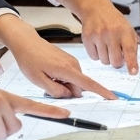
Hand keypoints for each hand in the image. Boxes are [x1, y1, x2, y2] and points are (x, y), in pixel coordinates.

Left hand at [0, 15, 116, 99]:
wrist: (27, 43)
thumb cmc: (30, 60)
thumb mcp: (39, 80)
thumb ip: (56, 91)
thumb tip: (70, 95)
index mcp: (66, 70)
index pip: (88, 83)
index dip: (101, 91)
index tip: (113, 97)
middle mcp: (73, 64)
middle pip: (78, 87)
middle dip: (67, 92)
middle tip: (47, 87)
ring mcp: (71, 62)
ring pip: (73, 82)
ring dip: (63, 86)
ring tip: (46, 79)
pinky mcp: (69, 61)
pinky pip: (70, 76)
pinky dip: (62, 79)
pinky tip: (49, 74)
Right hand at [55, 0, 138, 73]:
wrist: (96, 9)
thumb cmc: (114, 21)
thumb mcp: (128, 28)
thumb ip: (132, 44)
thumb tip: (132, 62)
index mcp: (124, 31)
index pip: (129, 50)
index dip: (132, 62)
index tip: (133, 72)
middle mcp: (111, 33)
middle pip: (115, 61)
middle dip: (117, 62)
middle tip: (117, 55)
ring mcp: (98, 36)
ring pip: (104, 61)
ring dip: (107, 57)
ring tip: (107, 46)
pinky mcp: (87, 38)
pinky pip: (94, 57)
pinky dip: (97, 54)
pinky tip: (98, 44)